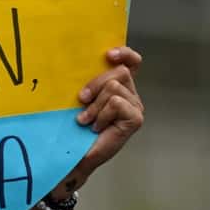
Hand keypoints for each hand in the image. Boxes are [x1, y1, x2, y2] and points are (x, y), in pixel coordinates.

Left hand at [54, 47, 143, 195]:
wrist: (73, 155)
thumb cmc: (73, 127)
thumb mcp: (80, 99)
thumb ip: (88, 82)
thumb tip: (78, 62)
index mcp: (119, 87)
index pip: (131, 62)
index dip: (124, 53)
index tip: (108, 55)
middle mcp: (131, 95)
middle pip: (120, 72)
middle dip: (95, 84)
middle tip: (81, 100)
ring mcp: (135, 107)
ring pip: (115, 87)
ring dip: (95, 104)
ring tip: (86, 120)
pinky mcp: (135, 119)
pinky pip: (116, 102)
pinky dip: (101, 114)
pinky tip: (95, 127)